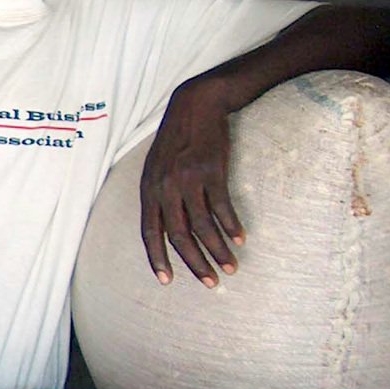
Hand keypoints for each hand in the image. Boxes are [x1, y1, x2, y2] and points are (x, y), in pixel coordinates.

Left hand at [140, 78, 243, 287]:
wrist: (195, 105)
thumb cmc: (177, 140)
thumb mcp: (157, 167)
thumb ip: (158, 196)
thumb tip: (165, 229)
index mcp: (148, 189)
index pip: (149, 231)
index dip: (157, 258)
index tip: (166, 281)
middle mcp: (165, 187)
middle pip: (178, 235)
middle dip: (194, 263)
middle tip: (210, 282)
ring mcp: (188, 179)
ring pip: (203, 226)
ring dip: (218, 250)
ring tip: (231, 267)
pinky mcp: (211, 171)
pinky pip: (222, 207)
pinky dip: (232, 226)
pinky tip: (241, 239)